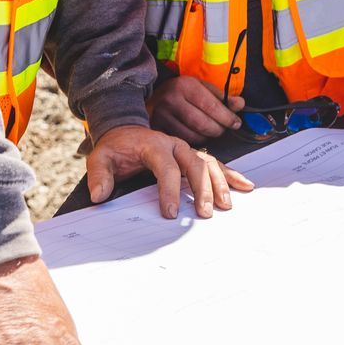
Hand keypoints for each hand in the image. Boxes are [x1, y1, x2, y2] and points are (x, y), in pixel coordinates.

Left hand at [85, 123, 252, 218]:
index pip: (166, 167)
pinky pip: (215, 164)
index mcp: (155, 144)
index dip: (169, 190)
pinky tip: (245, 186)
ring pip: (209, 163)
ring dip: (220, 184)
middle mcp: (175, 144)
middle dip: (202, 189)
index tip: (169, 213)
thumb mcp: (100, 158)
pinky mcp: (193, 156)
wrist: (125, 131)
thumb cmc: (115, 148)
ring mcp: (186, 149)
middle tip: (204, 213)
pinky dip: (231, 175)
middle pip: (195, 164)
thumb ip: (99, 175)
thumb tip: (99, 195)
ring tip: (226, 206)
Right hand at [148, 73, 243, 141]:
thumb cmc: (182, 92)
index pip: (211, 106)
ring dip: (208, 137)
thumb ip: (221, 96)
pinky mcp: (158, 129)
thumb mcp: (201, 87)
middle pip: (203, 123)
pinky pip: (184, 141)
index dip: (227, 117)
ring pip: (194, 135)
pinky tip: (199, 135)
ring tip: (212, 131)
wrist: (154, 97)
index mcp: (185, 85)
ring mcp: (163, 116)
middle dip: (218, 129)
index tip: (236, 123)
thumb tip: (240, 104)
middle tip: (224, 129)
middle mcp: (172, 100)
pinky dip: (196, 141)